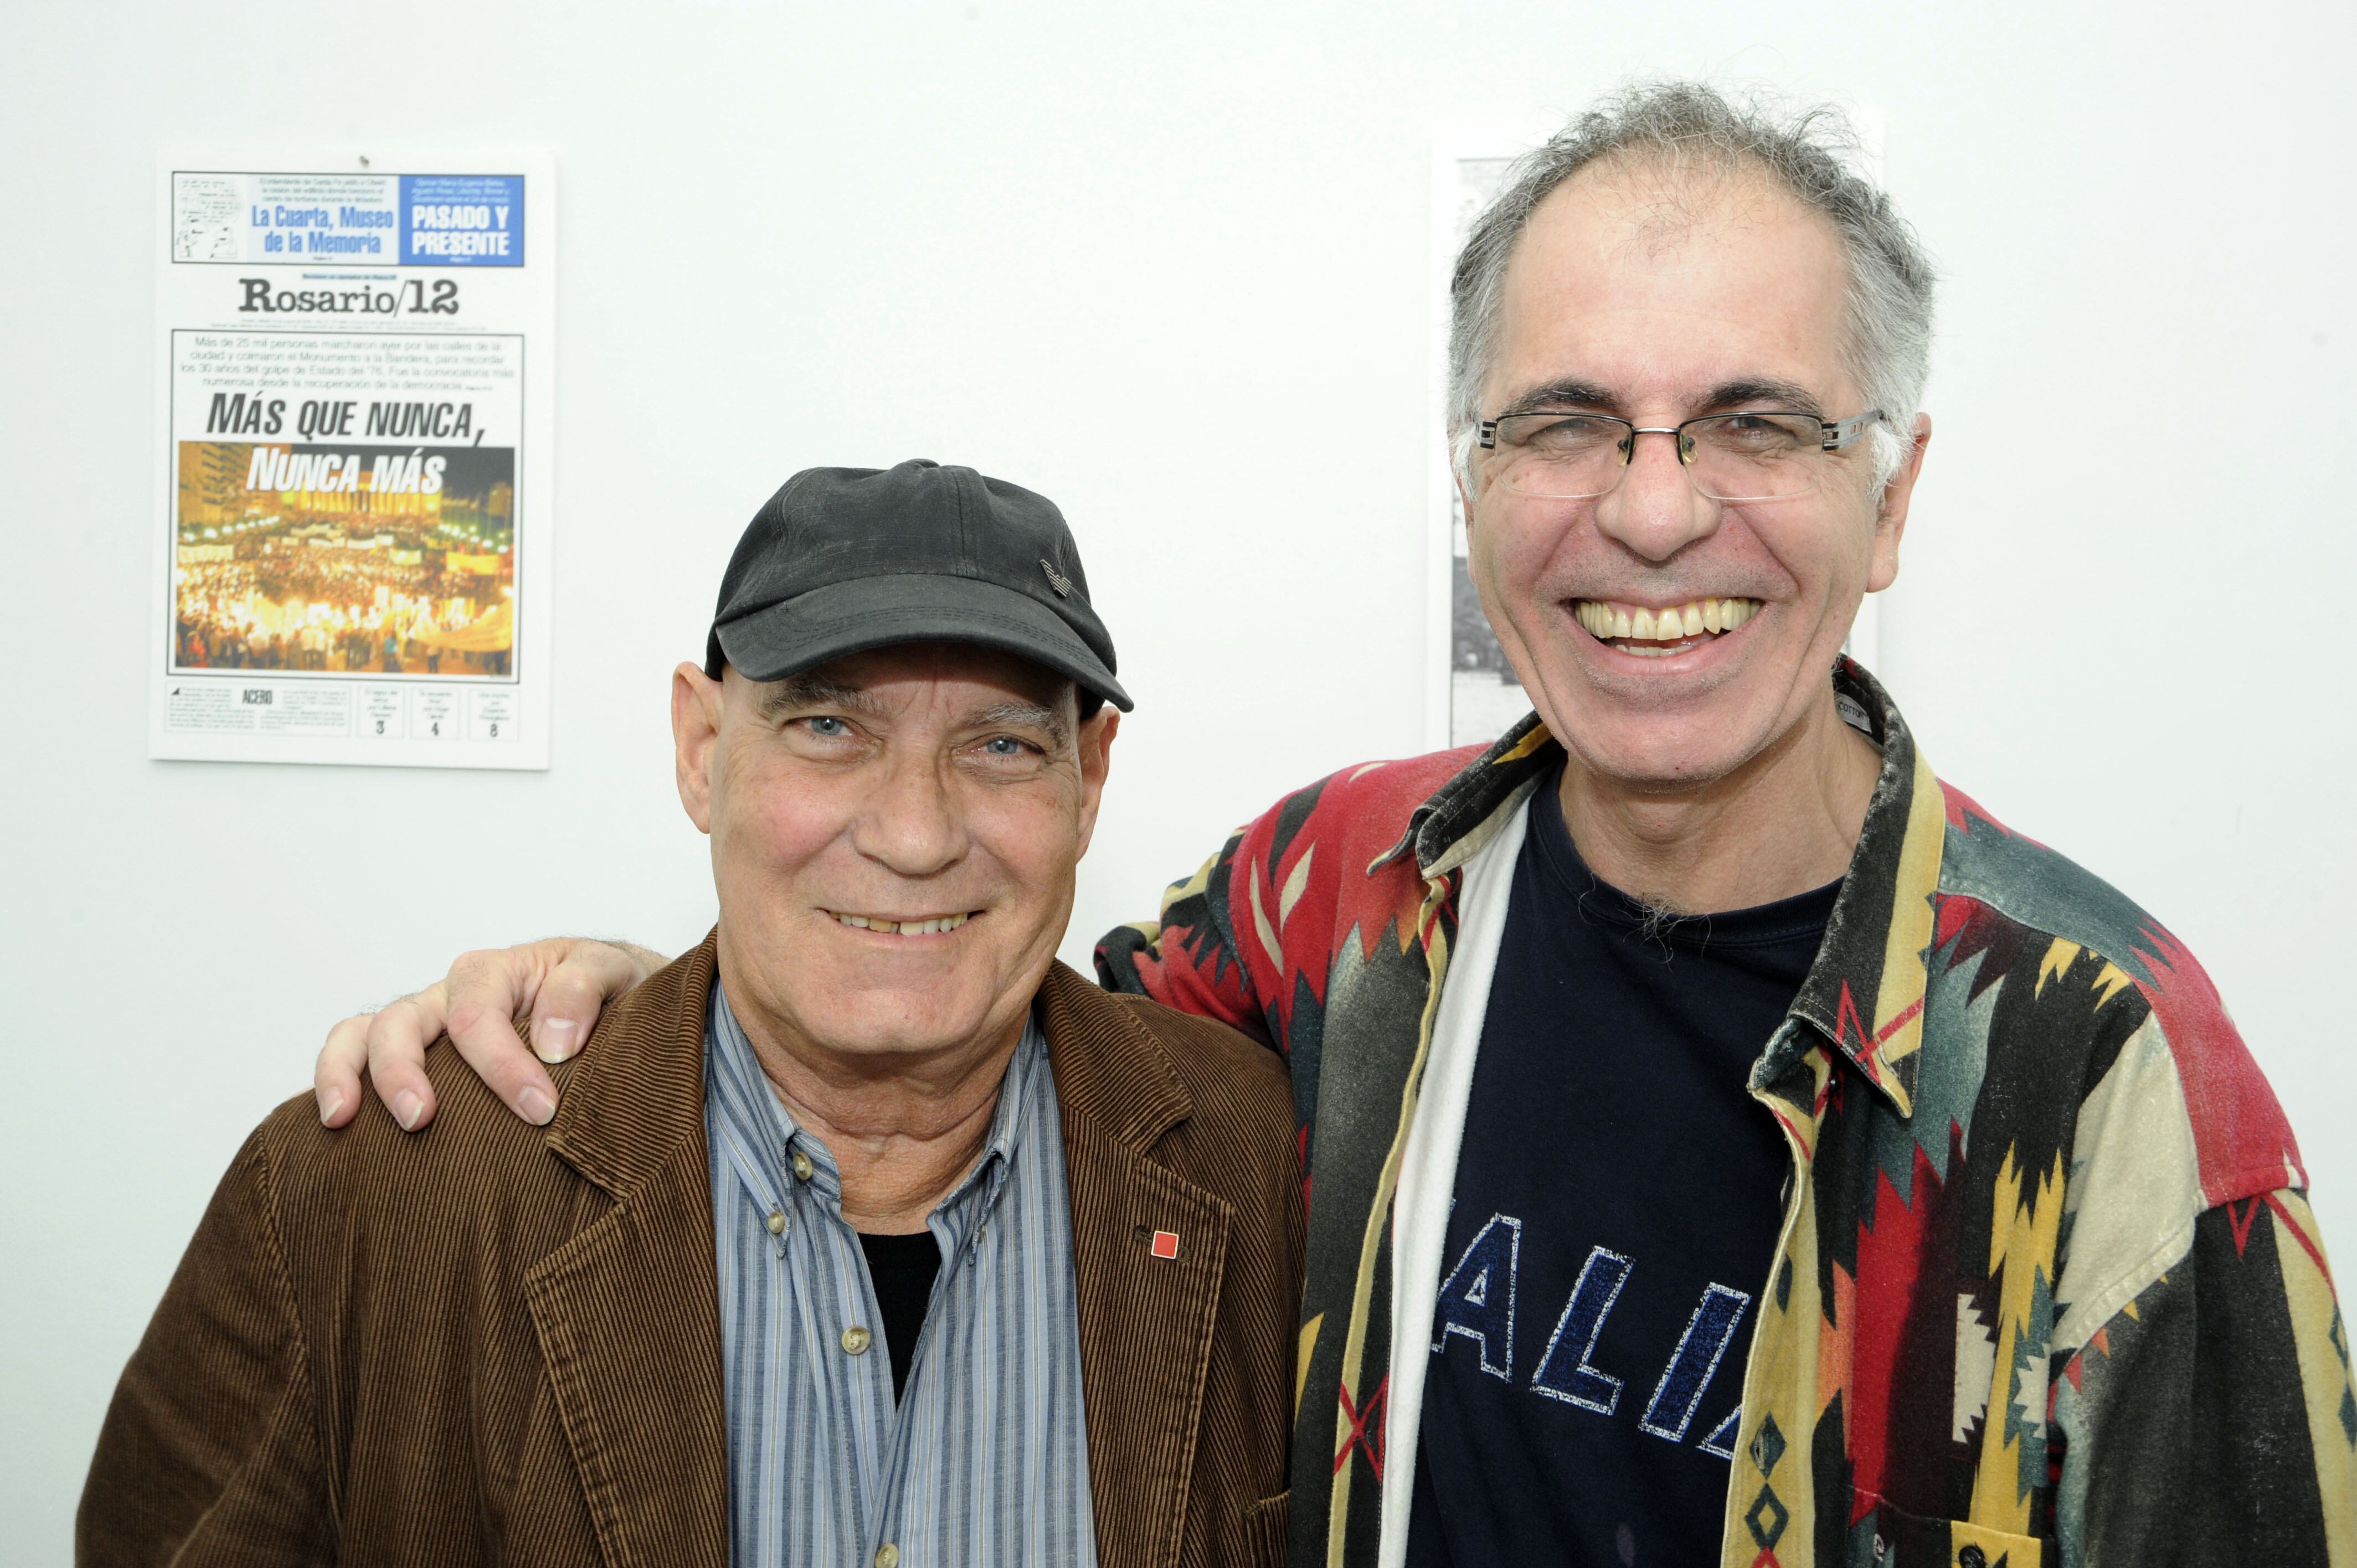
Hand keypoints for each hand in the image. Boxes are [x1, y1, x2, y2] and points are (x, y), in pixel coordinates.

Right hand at [314, 939, 661, 1130]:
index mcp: (498, 972)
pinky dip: (333, 1079)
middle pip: (403, 1021)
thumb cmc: (611, 993)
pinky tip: (333, 1123)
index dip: (501, 1064)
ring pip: (363, 1035)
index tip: (539, 1110)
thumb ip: (585, 990)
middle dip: (404, 1072)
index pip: (477, 1013)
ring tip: (344, 1120)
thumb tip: (551, 1042)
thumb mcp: (614, 974)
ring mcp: (425, 1026)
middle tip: (422, 1121)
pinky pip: (353, 1055)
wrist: (614, 1005)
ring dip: (350, 1074)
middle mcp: (450, 995)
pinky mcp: (413, 1058)